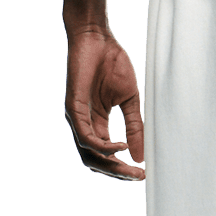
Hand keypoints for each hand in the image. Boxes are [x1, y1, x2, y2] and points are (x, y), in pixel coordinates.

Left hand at [64, 27, 145, 180]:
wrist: (97, 38)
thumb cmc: (112, 63)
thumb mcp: (129, 99)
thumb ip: (134, 126)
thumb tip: (140, 155)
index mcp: (97, 122)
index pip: (106, 155)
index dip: (123, 167)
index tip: (143, 174)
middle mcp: (84, 124)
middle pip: (96, 160)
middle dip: (117, 172)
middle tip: (137, 177)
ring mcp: (76, 118)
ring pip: (88, 153)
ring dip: (109, 164)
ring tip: (130, 167)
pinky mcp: (72, 108)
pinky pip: (85, 136)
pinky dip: (102, 146)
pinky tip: (119, 146)